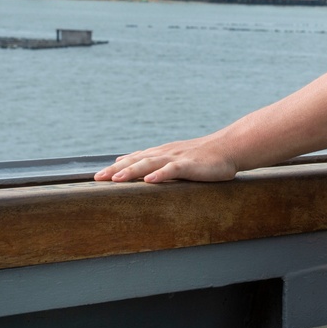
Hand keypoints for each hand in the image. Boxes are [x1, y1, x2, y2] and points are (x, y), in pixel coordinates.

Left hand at [94, 135, 237, 182]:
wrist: (229, 148)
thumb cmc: (205, 156)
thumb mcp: (179, 159)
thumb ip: (160, 164)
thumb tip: (141, 171)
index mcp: (162, 153)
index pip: (135, 159)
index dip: (116, 167)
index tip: (98, 176)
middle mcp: (166, 153)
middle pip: (137, 160)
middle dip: (116, 170)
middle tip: (97, 178)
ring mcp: (178, 158)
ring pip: (151, 163)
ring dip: (132, 171)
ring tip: (116, 179)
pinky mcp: (191, 164)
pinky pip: (173, 169)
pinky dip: (161, 174)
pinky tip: (150, 180)